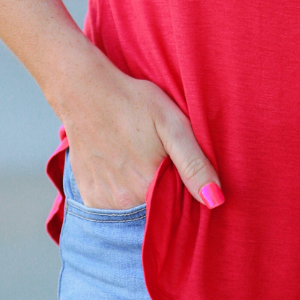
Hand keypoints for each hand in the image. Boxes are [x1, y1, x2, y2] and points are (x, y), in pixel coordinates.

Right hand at [57, 46, 223, 211]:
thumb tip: (215, 201)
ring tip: (138, 157)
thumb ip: (194, 164)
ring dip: (140, 191)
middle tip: (156, 156)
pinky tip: (120, 164)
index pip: (178, 208)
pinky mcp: (88, 194)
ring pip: (134, 207)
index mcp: (149, 187)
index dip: (183, 191)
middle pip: (155, 208)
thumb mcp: (172, 124)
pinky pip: (111, 204)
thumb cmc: (133, 102)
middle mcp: (123, 201)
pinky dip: (119, 190)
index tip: (178, 166)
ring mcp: (102, 200)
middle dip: (163, 191)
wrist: (85, 91)